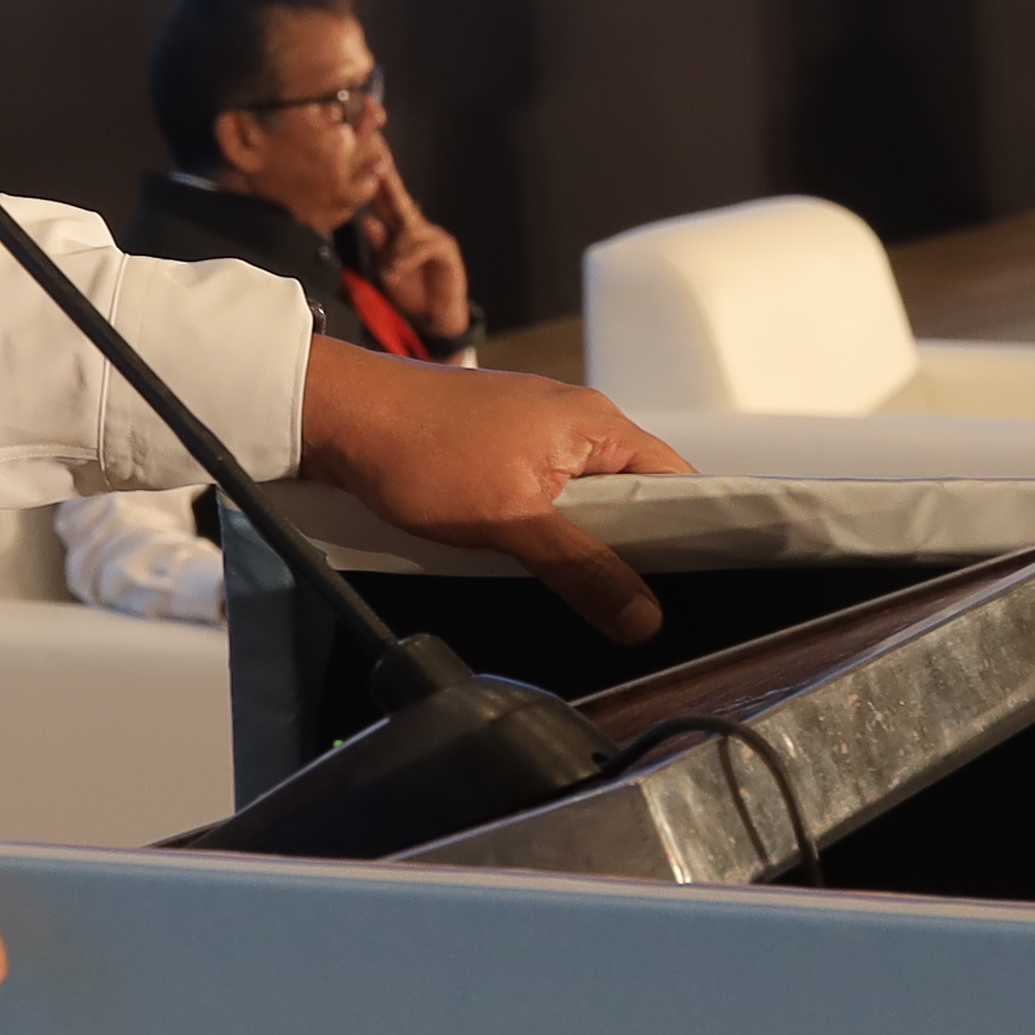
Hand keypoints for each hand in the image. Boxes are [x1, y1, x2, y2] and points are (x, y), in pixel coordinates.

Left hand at [298, 338, 693, 641]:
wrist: (340, 416)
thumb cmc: (423, 450)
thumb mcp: (511, 522)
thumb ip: (583, 569)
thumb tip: (644, 617)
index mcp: (596, 423)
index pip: (678, 481)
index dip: (693, 535)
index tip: (694, 589)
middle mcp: (576, 422)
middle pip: (635, 496)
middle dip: (634, 551)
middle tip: (636, 609)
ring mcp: (537, 435)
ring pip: (587, 502)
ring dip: (584, 544)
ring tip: (589, 595)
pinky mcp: (502, 451)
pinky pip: (548, 498)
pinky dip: (548, 531)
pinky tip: (539, 565)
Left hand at [351, 148, 470, 347]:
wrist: (433, 319)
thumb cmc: (410, 291)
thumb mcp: (387, 268)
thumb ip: (379, 244)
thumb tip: (368, 219)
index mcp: (398, 230)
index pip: (384, 202)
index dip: (375, 181)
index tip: (365, 157)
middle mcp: (416, 228)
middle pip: (400, 199)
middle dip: (389, 179)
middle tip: (379, 156)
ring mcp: (434, 237)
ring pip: (409, 230)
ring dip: (396, 251)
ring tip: (390, 272)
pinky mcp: (447, 251)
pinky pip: (424, 246)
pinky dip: (408, 258)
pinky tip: (397, 270)